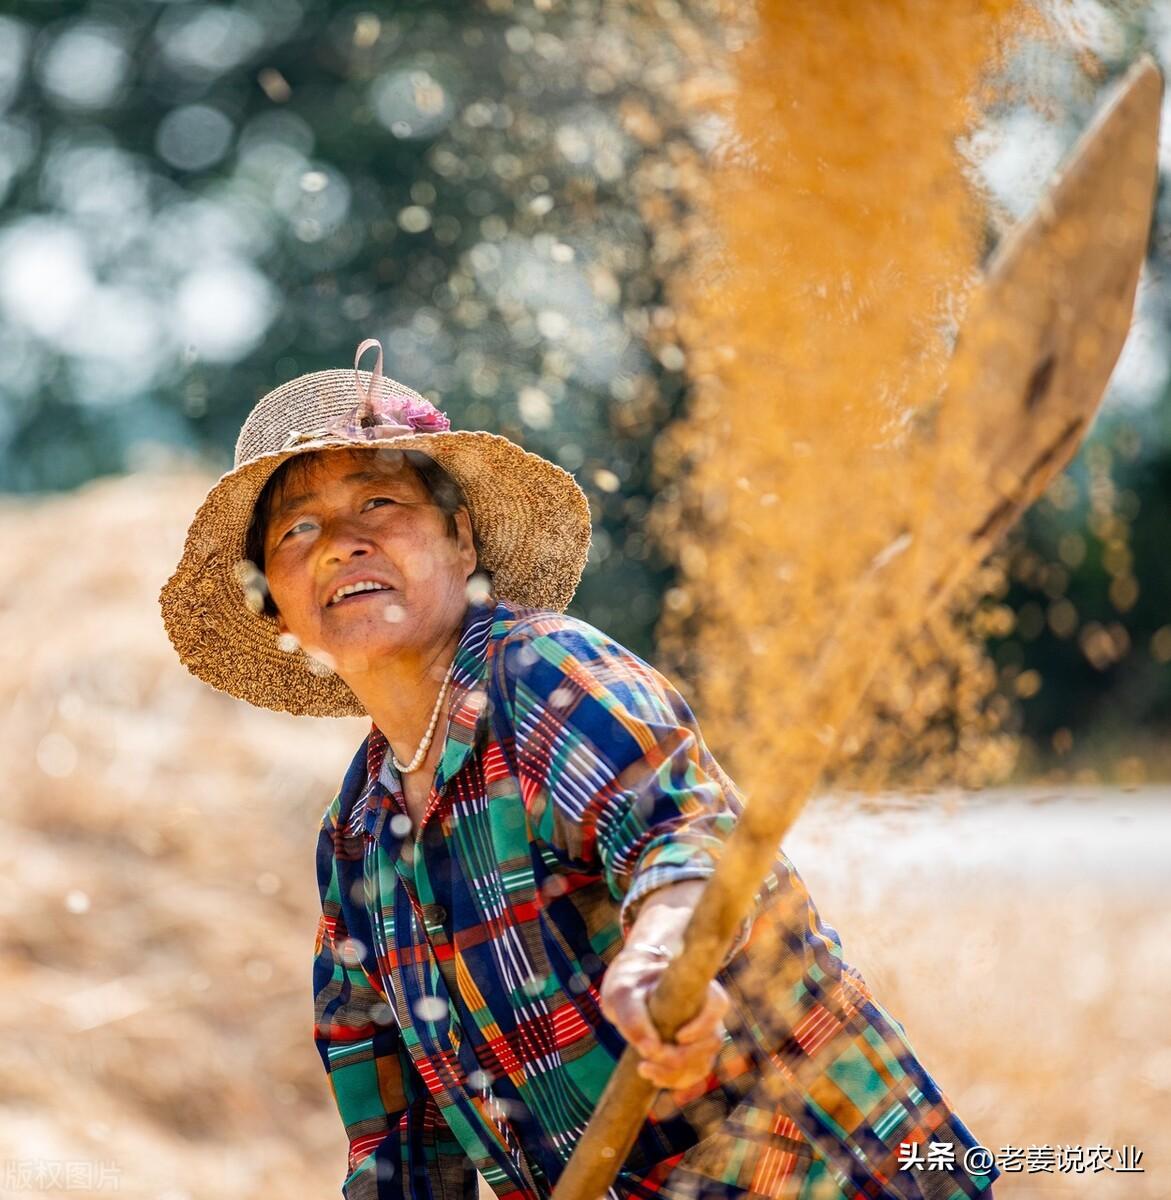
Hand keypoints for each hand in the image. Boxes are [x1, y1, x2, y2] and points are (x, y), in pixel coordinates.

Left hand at [599, 945, 729, 1091]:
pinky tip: (653, 1077)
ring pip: (704, 1063)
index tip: (679, 1037)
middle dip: (680, 1057)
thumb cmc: (629, 988)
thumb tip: (650, 1050)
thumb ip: (634, 1018)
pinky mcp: (695, 1055)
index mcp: (697, 987)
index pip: (718, 1004)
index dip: (705, 1024)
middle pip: (711, 1041)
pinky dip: (675, 1080)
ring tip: (643, 1068)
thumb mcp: (624, 996)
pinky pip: (694, 1074)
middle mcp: (707, 1013)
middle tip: (647, 1057)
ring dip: (675, 1073)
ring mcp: (704, 1036)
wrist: (629, 995)